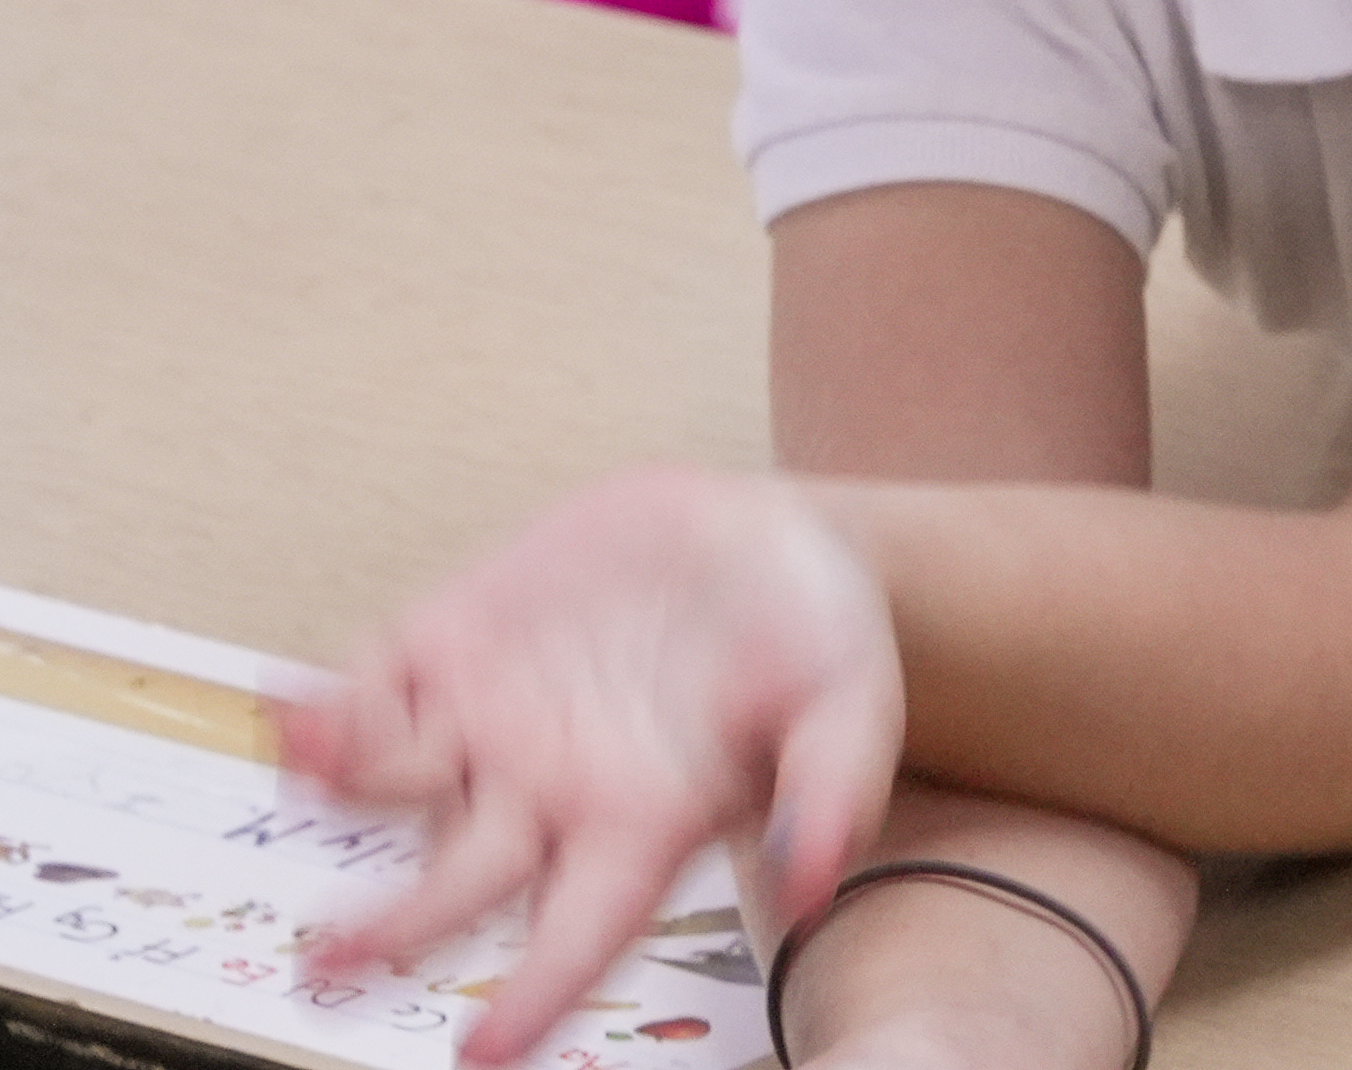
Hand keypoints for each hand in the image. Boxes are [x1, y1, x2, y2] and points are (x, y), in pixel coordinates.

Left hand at [278, 466, 903, 1066]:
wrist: (767, 536)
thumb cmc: (818, 636)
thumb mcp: (849, 704)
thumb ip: (831, 791)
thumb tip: (807, 886)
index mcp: (639, 831)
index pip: (577, 937)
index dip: (532, 998)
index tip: (482, 1052)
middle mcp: (549, 796)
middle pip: (454, 884)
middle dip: (393, 924)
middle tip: (332, 956)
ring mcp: (495, 719)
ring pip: (395, 778)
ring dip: (346, 777)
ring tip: (311, 762)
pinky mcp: (461, 639)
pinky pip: (376, 682)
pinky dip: (332, 699)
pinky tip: (298, 702)